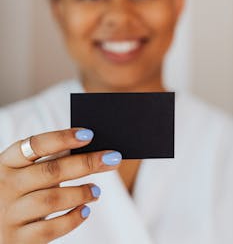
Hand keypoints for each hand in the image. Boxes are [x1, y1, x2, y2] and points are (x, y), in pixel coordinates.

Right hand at [0, 128, 121, 242]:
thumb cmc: (15, 192)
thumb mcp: (21, 172)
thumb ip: (47, 160)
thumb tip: (84, 147)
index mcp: (6, 163)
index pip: (36, 144)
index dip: (63, 138)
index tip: (89, 134)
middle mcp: (6, 186)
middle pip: (51, 171)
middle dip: (86, 163)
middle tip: (112, 158)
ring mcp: (9, 214)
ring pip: (52, 200)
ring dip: (81, 193)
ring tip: (97, 191)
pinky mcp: (16, 240)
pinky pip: (50, 230)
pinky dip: (72, 219)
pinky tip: (85, 211)